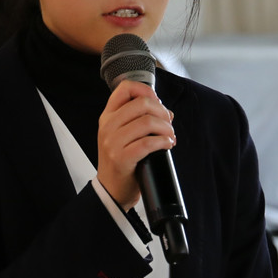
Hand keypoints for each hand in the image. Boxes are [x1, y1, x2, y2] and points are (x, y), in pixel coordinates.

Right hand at [96, 80, 174, 210]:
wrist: (111, 190)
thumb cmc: (120, 162)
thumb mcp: (122, 136)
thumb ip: (139, 120)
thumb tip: (167, 112)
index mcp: (108, 116)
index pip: (125, 88)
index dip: (146, 90)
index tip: (157, 103)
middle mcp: (108, 126)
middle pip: (142, 103)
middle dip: (162, 112)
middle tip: (168, 124)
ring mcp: (113, 142)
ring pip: (147, 122)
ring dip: (166, 128)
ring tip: (169, 136)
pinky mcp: (122, 158)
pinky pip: (148, 143)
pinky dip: (163, 142)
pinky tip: (167, 145)